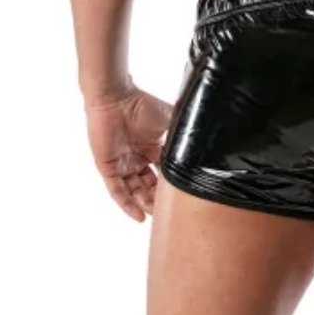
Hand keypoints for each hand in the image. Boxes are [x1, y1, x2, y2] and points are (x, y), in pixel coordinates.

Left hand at [84, 85, 172, 221]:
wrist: (116, 99)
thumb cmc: (142, 104)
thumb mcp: (169, 120)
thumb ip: (182, 132)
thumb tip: (205, 139)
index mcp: (152, 147)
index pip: (163, 172)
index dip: (171, 185)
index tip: (182, 197)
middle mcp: (137, 158)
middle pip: (149, 185)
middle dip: (157, 198)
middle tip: (169, 211)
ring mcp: (122, 164)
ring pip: (134, 191)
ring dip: (144, 203)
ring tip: (156, 215)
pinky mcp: (108, 168)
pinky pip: (117, 191)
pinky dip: (127, 204)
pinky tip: (138, 216)